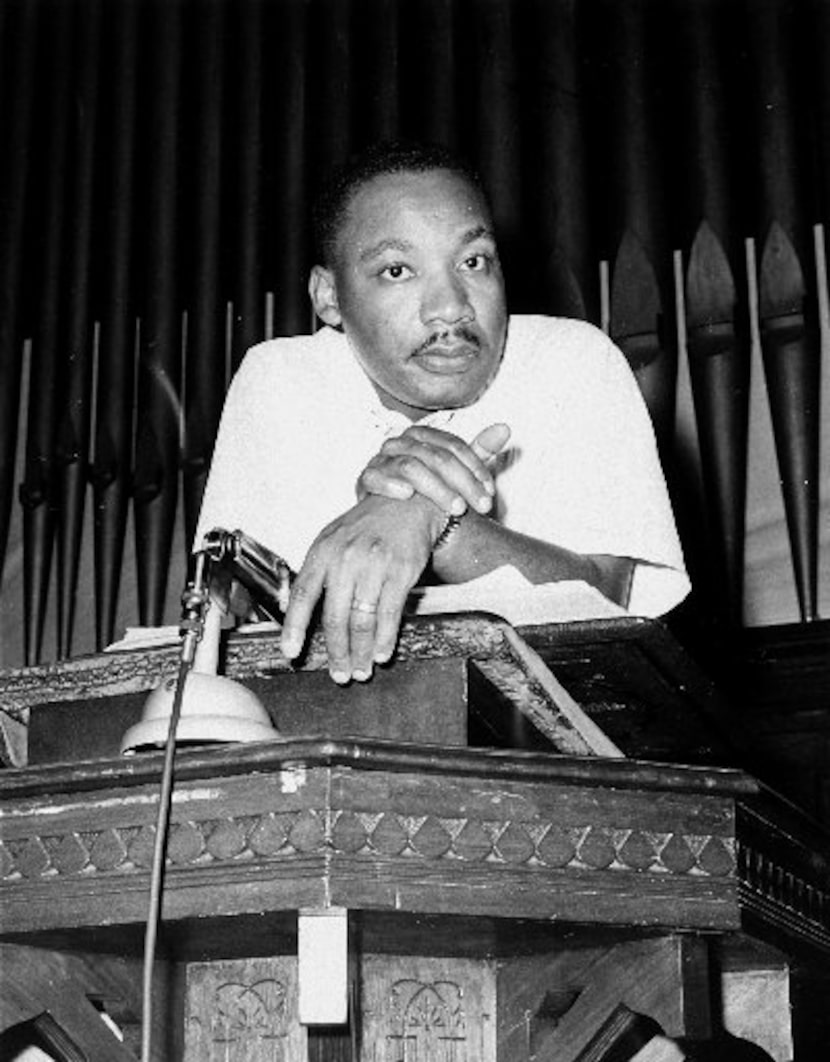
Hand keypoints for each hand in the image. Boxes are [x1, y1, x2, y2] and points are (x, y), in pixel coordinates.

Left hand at [279, 494, 442, 682]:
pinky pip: (389, 614)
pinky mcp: (401, 572)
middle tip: (339, 674)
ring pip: (362, 620)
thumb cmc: (368, 526)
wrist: (407, 503)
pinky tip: (382, 652)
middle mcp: (345, 558)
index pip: (302, 594)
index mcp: (323, 551)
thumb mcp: (333, 539)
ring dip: (361, 652)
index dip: (294, 626)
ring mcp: (374, 565)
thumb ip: (318, 573)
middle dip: (337, 652)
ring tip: (362, 670)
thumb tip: (296, 613)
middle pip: (335, 616)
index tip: (290, 651)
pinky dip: (386, 639)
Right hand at [356, 422, 509, 516]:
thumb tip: (505, 428)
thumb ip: (478, 452)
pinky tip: (408, 497)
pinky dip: (391, 485)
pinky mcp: (367, 478)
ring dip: (436, 489)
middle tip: (481, 506)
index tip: (490, 492)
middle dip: (463, 483)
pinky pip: (376, 477)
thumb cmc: (426, 491)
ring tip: (457, 509)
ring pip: (411, 467)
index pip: (453, 446)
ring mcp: (381, 459)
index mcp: (423, 436)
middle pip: (437, 457)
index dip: (475, 468)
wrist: (390, 517)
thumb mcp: (454, 473)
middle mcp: (401, 442)